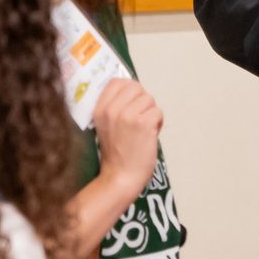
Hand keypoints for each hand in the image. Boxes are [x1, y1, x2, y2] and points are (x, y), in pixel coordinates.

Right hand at [91, 80, 163, 196]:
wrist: (120, 177)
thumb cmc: (116, 155)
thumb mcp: (105, 126)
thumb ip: (114, 108)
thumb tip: (134, 91)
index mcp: (100, 109)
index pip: (117, 82)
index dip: (129, 89)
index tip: (132, 102)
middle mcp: (112, 110)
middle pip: (136, 87)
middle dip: (143, 101)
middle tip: (141, 117)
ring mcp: (127, 116)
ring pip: (149, 99)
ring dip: (152, 113)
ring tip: (145, 129)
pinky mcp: (143, 124)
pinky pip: (158, 112)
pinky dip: (158, 123)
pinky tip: (150, 135)